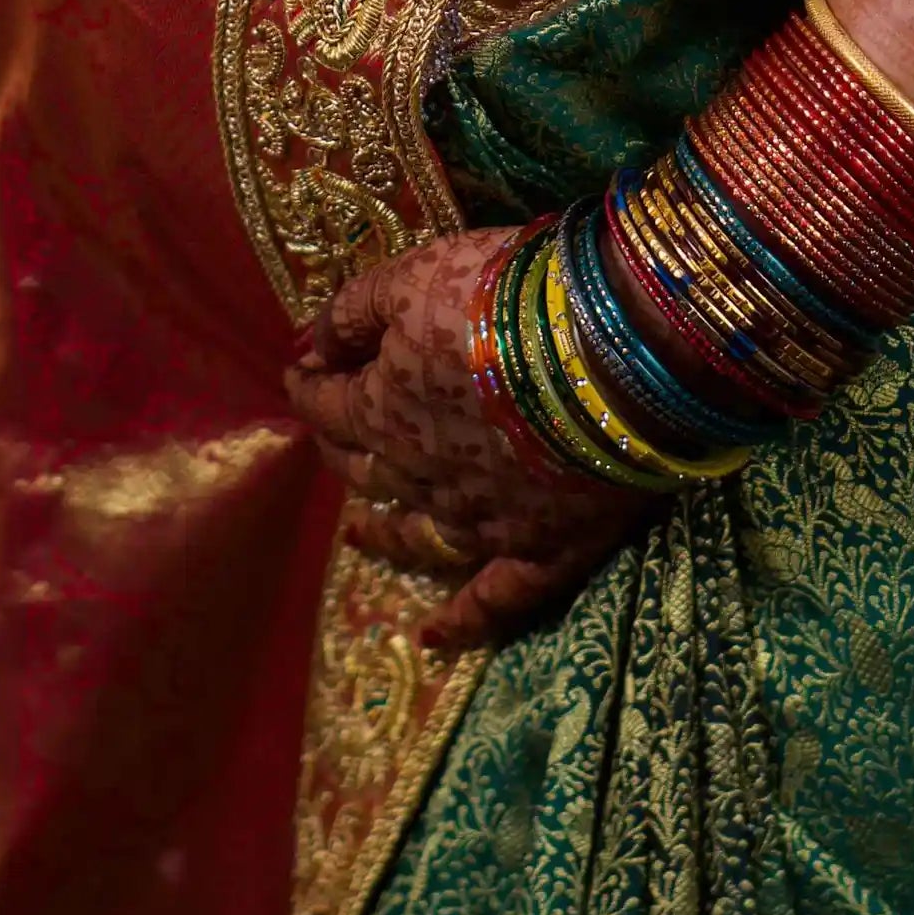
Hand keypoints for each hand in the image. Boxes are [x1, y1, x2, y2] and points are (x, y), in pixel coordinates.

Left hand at [286, 229, 647, 655]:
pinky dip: (461, 623)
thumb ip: (352, 312)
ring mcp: (479, 522)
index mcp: (379, 412)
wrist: (612, 352)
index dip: (308, 384)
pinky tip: (431, 638)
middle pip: (363, 470)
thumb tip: (307, 345)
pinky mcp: (542, 550)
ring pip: (414, 536)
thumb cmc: (504, 298)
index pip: (324, 403)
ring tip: (358, 537)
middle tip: (333, 434)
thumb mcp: (412, 276)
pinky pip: (493, 601)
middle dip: (340, 448)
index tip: (302, 371)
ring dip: (383, 536)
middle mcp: (417, 478)